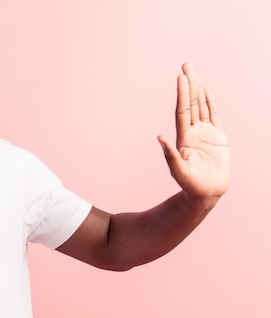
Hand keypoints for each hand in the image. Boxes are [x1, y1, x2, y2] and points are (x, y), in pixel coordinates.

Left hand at [158, 63, 229, 199]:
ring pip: (202, 106)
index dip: (182, 94)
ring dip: (198, 90)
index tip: (181, 78)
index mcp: (183, 137)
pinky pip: (214, 115)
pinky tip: (207, 91)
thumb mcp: (178, 170)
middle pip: (191, 103)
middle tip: (186, 65)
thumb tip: (160, 137)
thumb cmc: (190, 185)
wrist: (206, 193)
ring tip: (194, 73)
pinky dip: (211, 103)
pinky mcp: (217, 137)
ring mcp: (205, 133)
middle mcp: (193, 131)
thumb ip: (170, 154)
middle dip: (189, 84)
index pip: (183, 111)